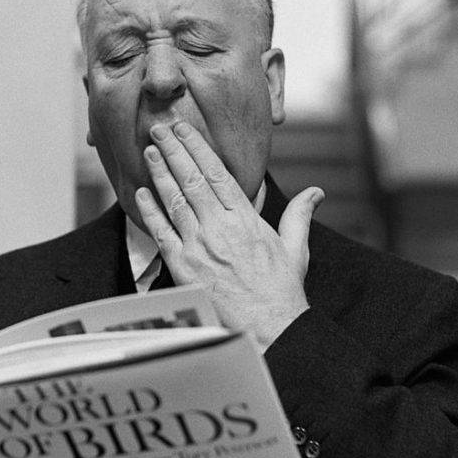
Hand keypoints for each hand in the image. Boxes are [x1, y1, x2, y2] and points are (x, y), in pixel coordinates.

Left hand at [135, 121, 322, 346]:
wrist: (268, 330)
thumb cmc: (281, 293)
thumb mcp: (296, 250)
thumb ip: (299, 216)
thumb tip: (316, 193)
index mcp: (246, 219)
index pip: (217, 173)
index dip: (198, 148)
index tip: (185, 129)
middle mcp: (220, 228)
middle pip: (192, 179)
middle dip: (174, 150)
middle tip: (159, 128)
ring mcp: (199, 247)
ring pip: (174, 201)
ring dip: (160, 173)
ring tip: (149, 151)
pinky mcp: (183, 268)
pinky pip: (162, 234)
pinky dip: (150, 211)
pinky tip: (141, 193)